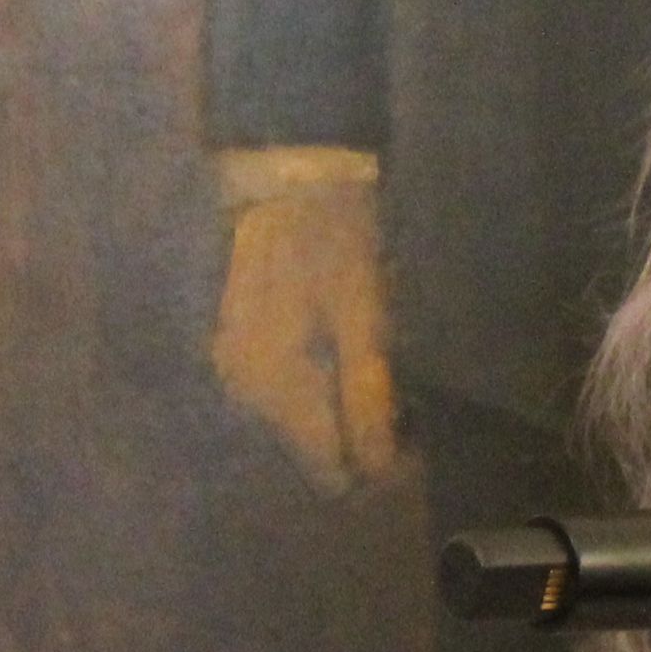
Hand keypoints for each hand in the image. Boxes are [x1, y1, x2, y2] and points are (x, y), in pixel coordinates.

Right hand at [210, 152, 396, 490]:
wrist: (285, 178)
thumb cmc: (336, 243)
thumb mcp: (366, 320)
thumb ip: (369, 399)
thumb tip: (377, 472)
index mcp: (277, 389)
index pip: (327, 473)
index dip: (375, 469)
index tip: (415, 450)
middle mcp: (245, 392)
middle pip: (310, 452)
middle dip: (360, 442)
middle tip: (410, 415)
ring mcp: (235, 371)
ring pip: (297, 425)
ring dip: (340, 416)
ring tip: (386, 384)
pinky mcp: (236, 349)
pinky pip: (282, 394)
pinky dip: (318, 391)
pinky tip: (348, 363)